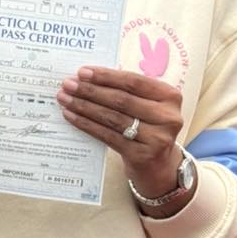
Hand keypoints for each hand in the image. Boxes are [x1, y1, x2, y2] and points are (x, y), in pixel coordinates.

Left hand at [57, 67, 189, 207]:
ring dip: (85, 107)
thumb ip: (127, 91)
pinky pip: (108, 136)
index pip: (134, 81)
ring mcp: (157, 138)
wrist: (159, 165)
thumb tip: (88, 77)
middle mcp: (168, 117)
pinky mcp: (141, 155)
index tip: (83, 72)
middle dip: (91, 91)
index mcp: (170, 97)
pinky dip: (87, 125)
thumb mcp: (148, 106)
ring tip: (66, 99)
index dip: (106, 76)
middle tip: (68, 84)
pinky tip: (72, 117)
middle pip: (122, 100)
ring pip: (113, 118)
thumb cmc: (148, 127)